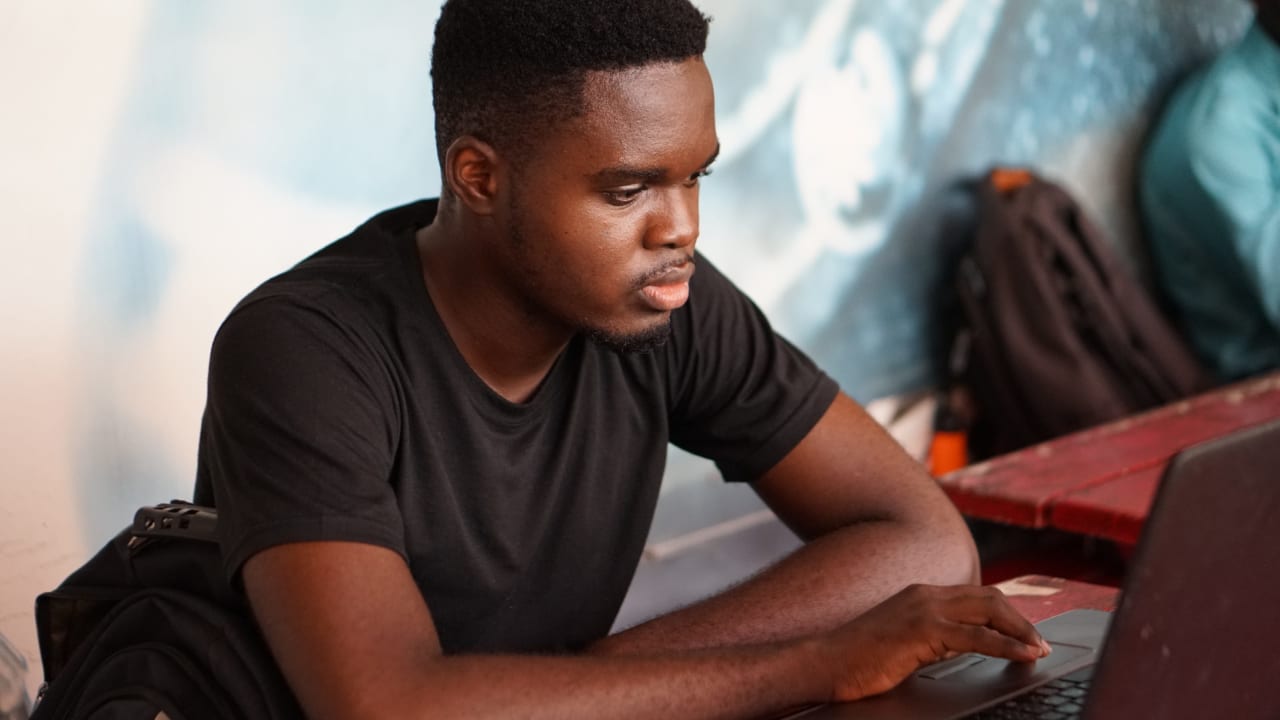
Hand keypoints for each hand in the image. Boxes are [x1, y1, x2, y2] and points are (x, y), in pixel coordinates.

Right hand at [817, 584, 1050, 701]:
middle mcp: (925, 594)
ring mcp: (924, 609)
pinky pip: (977, 636)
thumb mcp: (902, 643)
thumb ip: (931, 639)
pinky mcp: (923, 630)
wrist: (824, 662)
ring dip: (1021, 631)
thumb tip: (961, 648)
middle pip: (989, 598)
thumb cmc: (857, 660)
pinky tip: (1023, 656)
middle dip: (1020, 620)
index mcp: (920, 594)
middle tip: (1041, 643)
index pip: (975, 596)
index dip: (1005, 614)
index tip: (1024, 635)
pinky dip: (1007, 645)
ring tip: (1040, 650)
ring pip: (989, 611)